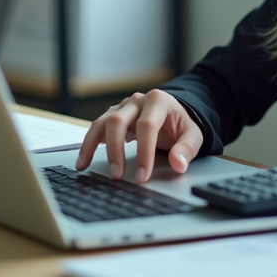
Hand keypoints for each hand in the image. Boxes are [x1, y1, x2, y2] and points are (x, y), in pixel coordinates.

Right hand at [75, 89, 202, 183]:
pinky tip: (83, 160)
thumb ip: (187, 149)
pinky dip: (88, 144)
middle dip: (115, 150)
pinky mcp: (113, 115)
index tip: (143, 176)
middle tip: (117, 175)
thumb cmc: (181, 124)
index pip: (147, 126)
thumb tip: (178, 164)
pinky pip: (96, 128)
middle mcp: (137, 100)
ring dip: (92, 145)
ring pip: (101, 122)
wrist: (175, 113)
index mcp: (158, 101)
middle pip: (118, 121)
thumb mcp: (193, 135)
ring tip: (85, 166)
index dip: (144, 152)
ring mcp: (123, 107)